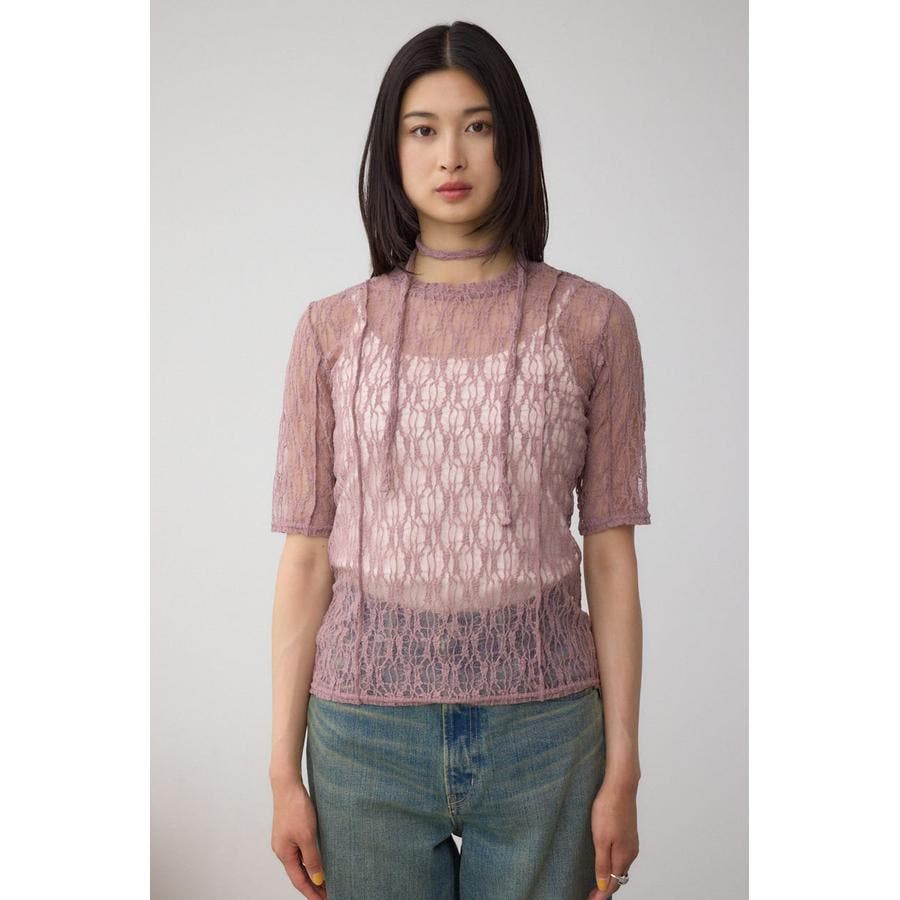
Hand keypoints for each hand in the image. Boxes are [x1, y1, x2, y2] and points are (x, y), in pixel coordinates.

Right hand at [271, 778, 327, 897]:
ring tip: (325, 880)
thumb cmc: (296, 808)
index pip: (299, 881)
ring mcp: (284, 840)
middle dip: (313, 885)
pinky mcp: (289, 830)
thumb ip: (312, 859)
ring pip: (299, 862)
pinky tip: (317, 859)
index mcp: (284, 854)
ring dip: (311, 872)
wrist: (287, 785)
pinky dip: (308, 859)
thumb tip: (318, 879)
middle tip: (328, 893)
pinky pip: (299, 851)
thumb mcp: (307, 836)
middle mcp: (282, 849)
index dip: (312, 892)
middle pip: (298, 874)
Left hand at [585, 782, 638, 898]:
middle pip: (619, 876)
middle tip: (591, 893)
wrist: (620, 786)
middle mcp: (631, 851)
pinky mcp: (628, 832)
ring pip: (622, 865)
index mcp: (624, 855)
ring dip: (611, 875)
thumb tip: (604, 885)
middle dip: (606, 886)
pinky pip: (622, 855)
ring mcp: (631, 841)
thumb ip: (603, 863)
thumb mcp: (601, 839)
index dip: (602, 894)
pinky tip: (606, 860)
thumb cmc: (609, 809)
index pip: (614, 882)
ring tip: (597, 881)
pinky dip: (614, 863)